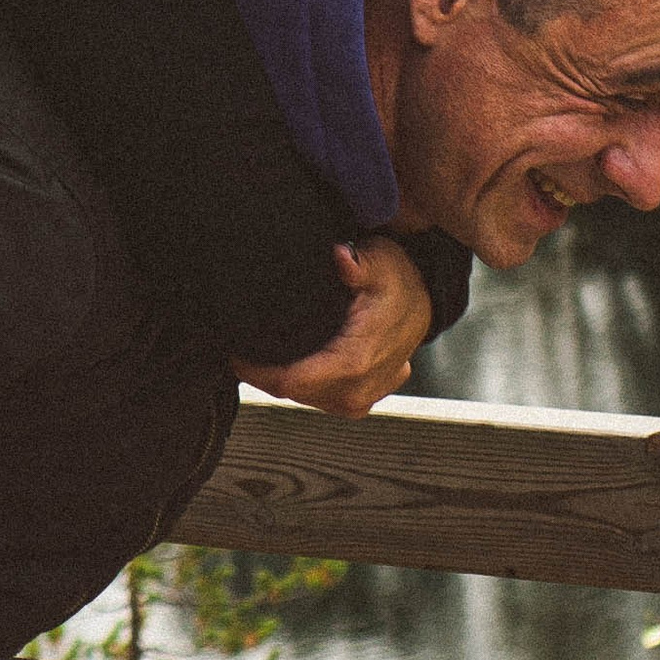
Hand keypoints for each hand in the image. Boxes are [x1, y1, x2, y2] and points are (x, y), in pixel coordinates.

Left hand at [239, 236, 431, 418]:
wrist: (427, 302)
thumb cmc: (399, 281)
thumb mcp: (380, 262)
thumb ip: (358, 264)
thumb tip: (342, 257)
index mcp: (355, 363)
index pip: (290, 381)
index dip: (255, 370)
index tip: (233, 351)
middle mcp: (356, 393)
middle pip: (290, 392)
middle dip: (261, 371)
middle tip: (237, 343)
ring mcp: (359, 401)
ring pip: (301, 397)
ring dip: (278, 376)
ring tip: (255, 349)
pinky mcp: (358, 402)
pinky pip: (316, 397)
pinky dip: (298, 380)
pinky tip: (286, 358)